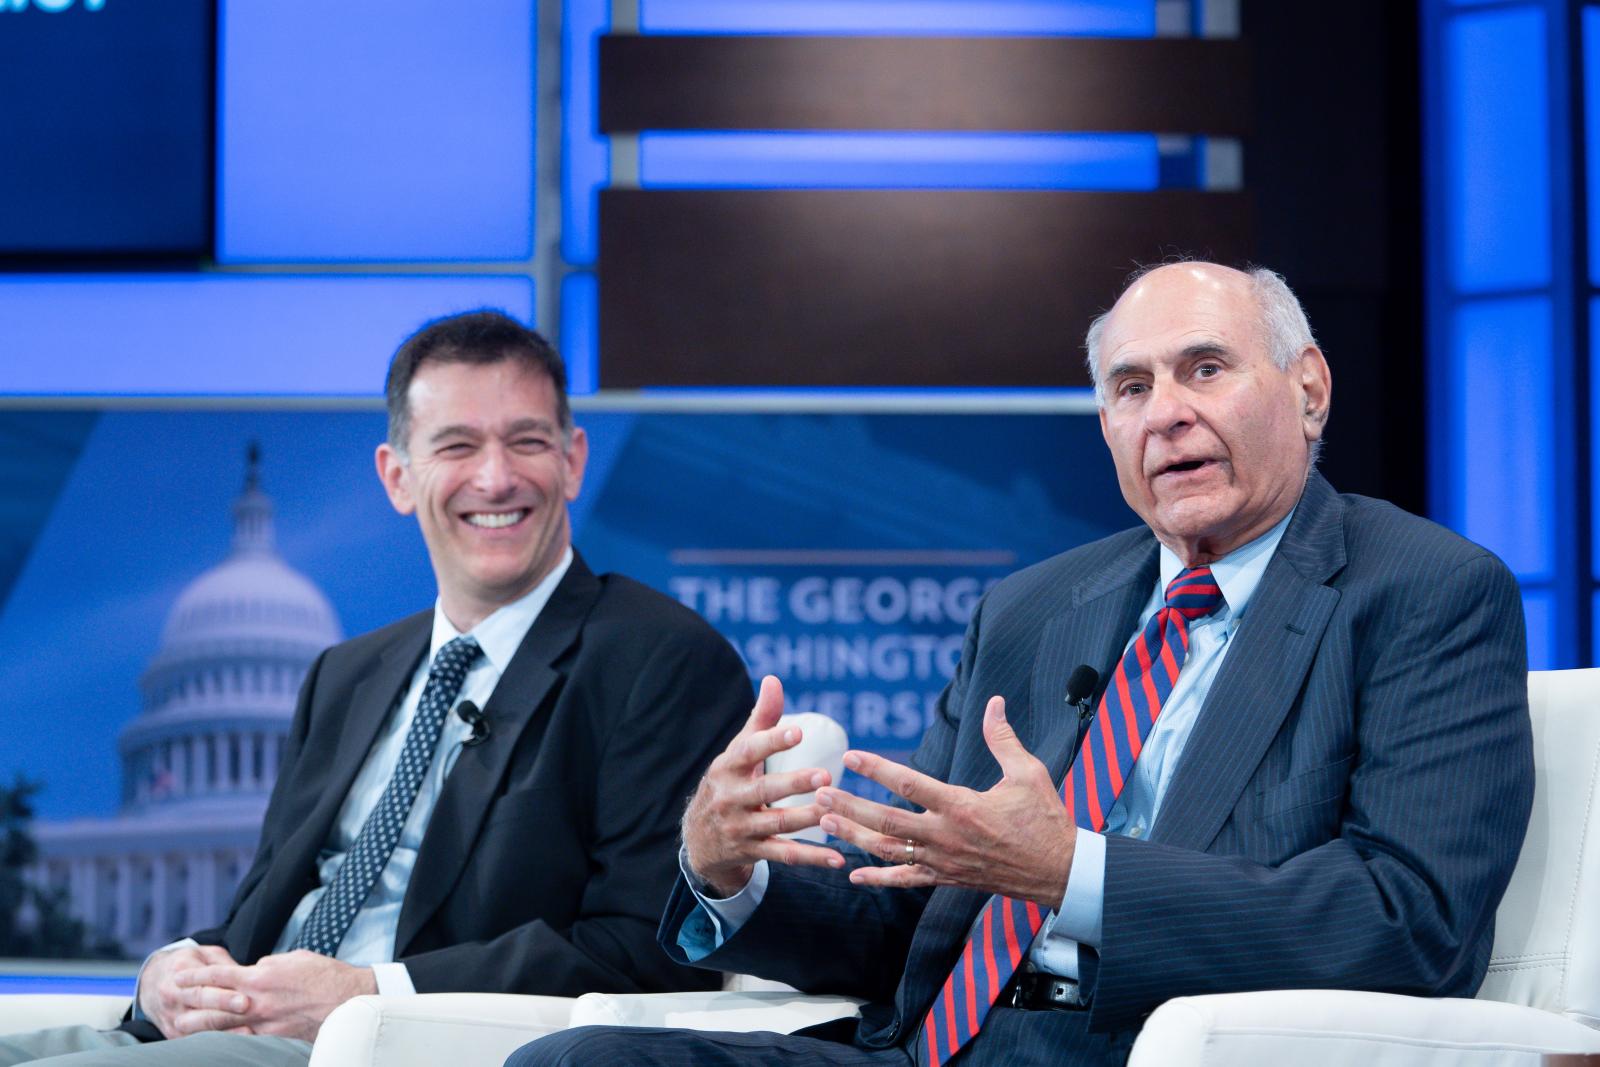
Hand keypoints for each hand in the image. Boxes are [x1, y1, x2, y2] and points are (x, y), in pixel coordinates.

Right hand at [140, 943, 249, 1038]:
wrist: (151, 981)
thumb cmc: (188, 964)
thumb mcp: (204, 955)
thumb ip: (224, 966)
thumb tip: (249, 975)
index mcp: (180, 972)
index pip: (203, 986)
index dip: (224, 996)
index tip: (245, 1000)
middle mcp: (172, 996)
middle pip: (200, 1006)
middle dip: (225, 1010)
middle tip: (247, 1010)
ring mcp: (171, 1017)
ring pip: (196, 1027)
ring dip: (223, 1029)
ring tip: (247, 1030)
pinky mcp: (172, 1033)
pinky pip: (194, 1039)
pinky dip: (215, 1041)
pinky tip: (234, 1040)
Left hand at [171, 950, 376, 1041]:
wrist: (349, 999)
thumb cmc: (325, 974)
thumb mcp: (293, 959)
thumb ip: (268, 965)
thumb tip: (255, 970)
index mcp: (261, 976)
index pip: (218, 975)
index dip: (194, 975)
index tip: (178, 975)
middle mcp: (257, 1002)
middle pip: (213, 1005)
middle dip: (190, 1003)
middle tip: (170, 1002)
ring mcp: (264, 1024)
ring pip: (224, 1027)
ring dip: (202, 1026)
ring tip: (183, 1026)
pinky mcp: (275, 1039)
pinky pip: (246, 1039)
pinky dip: (230, 1038)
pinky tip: (218, 1041)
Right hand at [682, 675, 844, 895]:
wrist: (698, 839)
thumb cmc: (728, 783)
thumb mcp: (738, 752)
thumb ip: (761, 719)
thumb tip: (774, 679)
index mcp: (728, 768)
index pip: (749, 751)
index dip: (772, 741)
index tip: (798, 731)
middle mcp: (731, 798)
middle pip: (765, 790)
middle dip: (794, 783)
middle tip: (825, 775)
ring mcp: (741, 828)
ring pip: (777, 824)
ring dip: (807, 819)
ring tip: (835, 812)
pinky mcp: (753, 852)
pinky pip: (785, 855)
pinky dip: (812, 858)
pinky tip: (837, 858)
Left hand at [816, 695, 1075, 908]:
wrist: (1058, 871)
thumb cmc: (1044, 819)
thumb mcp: (1027, 772)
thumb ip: (1003, 738)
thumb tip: (994, 702)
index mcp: (963, 806)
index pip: (910, 784)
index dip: (877, 768)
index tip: (851, 756)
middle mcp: (946, 836)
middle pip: (887, 821)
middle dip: (850, 807)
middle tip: (819, 794)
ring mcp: (943, 861)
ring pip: (888, 851)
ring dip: (854, 836)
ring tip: (825, 822)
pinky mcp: (946, 878)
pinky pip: (906, 880)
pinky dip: (878, 878)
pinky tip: (852, 874)